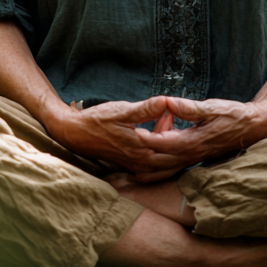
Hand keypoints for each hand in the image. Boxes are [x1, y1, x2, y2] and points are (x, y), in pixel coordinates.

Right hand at [44, 96, 189, 180]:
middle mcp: (140, 162)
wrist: (75, 133)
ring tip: (171, 122)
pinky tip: (161, 134)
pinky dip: (162, 152)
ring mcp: (135, 164)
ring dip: (171, 146)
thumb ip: (145, 109)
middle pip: (171, 157)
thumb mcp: (123, 110)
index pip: (172, 147)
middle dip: (181, 142)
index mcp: (142, 149)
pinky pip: (153, 162)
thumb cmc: (98, 121)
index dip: (183, 134)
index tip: (190, 118)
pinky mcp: (130, 163)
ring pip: (163, 161)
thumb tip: (166, 101)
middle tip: (186, 122)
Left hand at [134, 96, 266, 169]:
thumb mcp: (212, 107)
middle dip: (141, 155)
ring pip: (163, 169)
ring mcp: (192, 158)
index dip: (148, 138)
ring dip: (145, 169)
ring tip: (125, 168)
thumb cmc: (232, 115)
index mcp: (193, 140)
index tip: (132, 132)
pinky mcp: (193, 158)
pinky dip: (156, 171)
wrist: (251, 128)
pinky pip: (170, 169)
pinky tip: (144, 168)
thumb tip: (168, 102)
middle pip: (159, 160)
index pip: (164, 142)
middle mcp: (191, 154)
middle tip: (123, 148)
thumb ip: (189, 108)